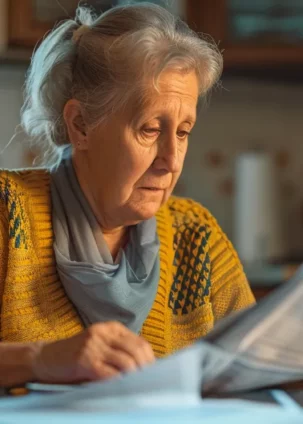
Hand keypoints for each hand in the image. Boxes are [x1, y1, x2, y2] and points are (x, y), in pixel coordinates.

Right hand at [31, 321, 154, 383]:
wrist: (46, 358)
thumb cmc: (76, 357)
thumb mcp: (101, 347)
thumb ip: (120, 352)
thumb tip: (145, 369)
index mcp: (112, 328)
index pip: (141, 342)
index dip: (151, 360)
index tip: (156, 375)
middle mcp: (104, 333)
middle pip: (137, 350)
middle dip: (147, 369)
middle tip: (150, 385)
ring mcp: (94, 345)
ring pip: (126, 362)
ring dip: (135, 378)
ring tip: (139, 389)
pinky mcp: (85, 360)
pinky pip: (110, 374)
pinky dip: (120, 384)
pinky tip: (122, 391)